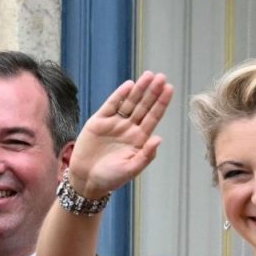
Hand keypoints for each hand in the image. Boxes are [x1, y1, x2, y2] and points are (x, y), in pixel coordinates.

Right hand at [67, 71, 173, 198]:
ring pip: (129, 102)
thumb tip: (159, 138)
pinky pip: (111, 105)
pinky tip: (129, 86)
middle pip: (143, 106)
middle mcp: (128, 128)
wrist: (86, 180)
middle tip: (162, 77)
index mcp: (139, 139)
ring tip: (149, 76)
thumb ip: (146, 155)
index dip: (161, 103)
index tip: (170, 89)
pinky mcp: (99, 121)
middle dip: (152, 92)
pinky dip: (119, 95)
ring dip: (139, 89)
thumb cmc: (110, 178)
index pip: (153, 117)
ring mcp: (114, 123)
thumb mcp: (131, 169)